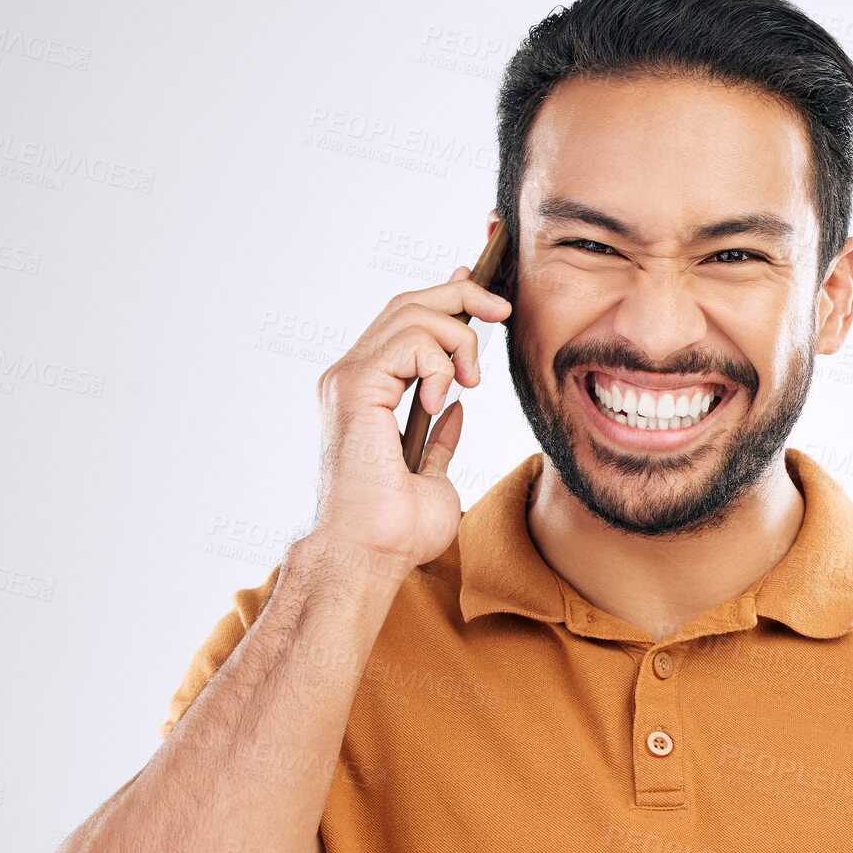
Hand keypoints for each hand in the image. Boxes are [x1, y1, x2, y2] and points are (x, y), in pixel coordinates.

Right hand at [311, 263, 511, 568]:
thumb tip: (456, 409)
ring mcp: (349, 379)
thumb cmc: (395, 530)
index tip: (487, 299)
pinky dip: (439, 363)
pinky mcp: (354, 387)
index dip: (448, 298)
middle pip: (409, 303)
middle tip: (503, 312)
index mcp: (368, 393)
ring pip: (411, 312)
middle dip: (464, 296)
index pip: (404, 322)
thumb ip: (440, 439)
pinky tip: (442, 400)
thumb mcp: (433, 476)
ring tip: (471, 381)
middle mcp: (353, 378)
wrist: (370, 555)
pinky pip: (409, 342)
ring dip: (459, 338)